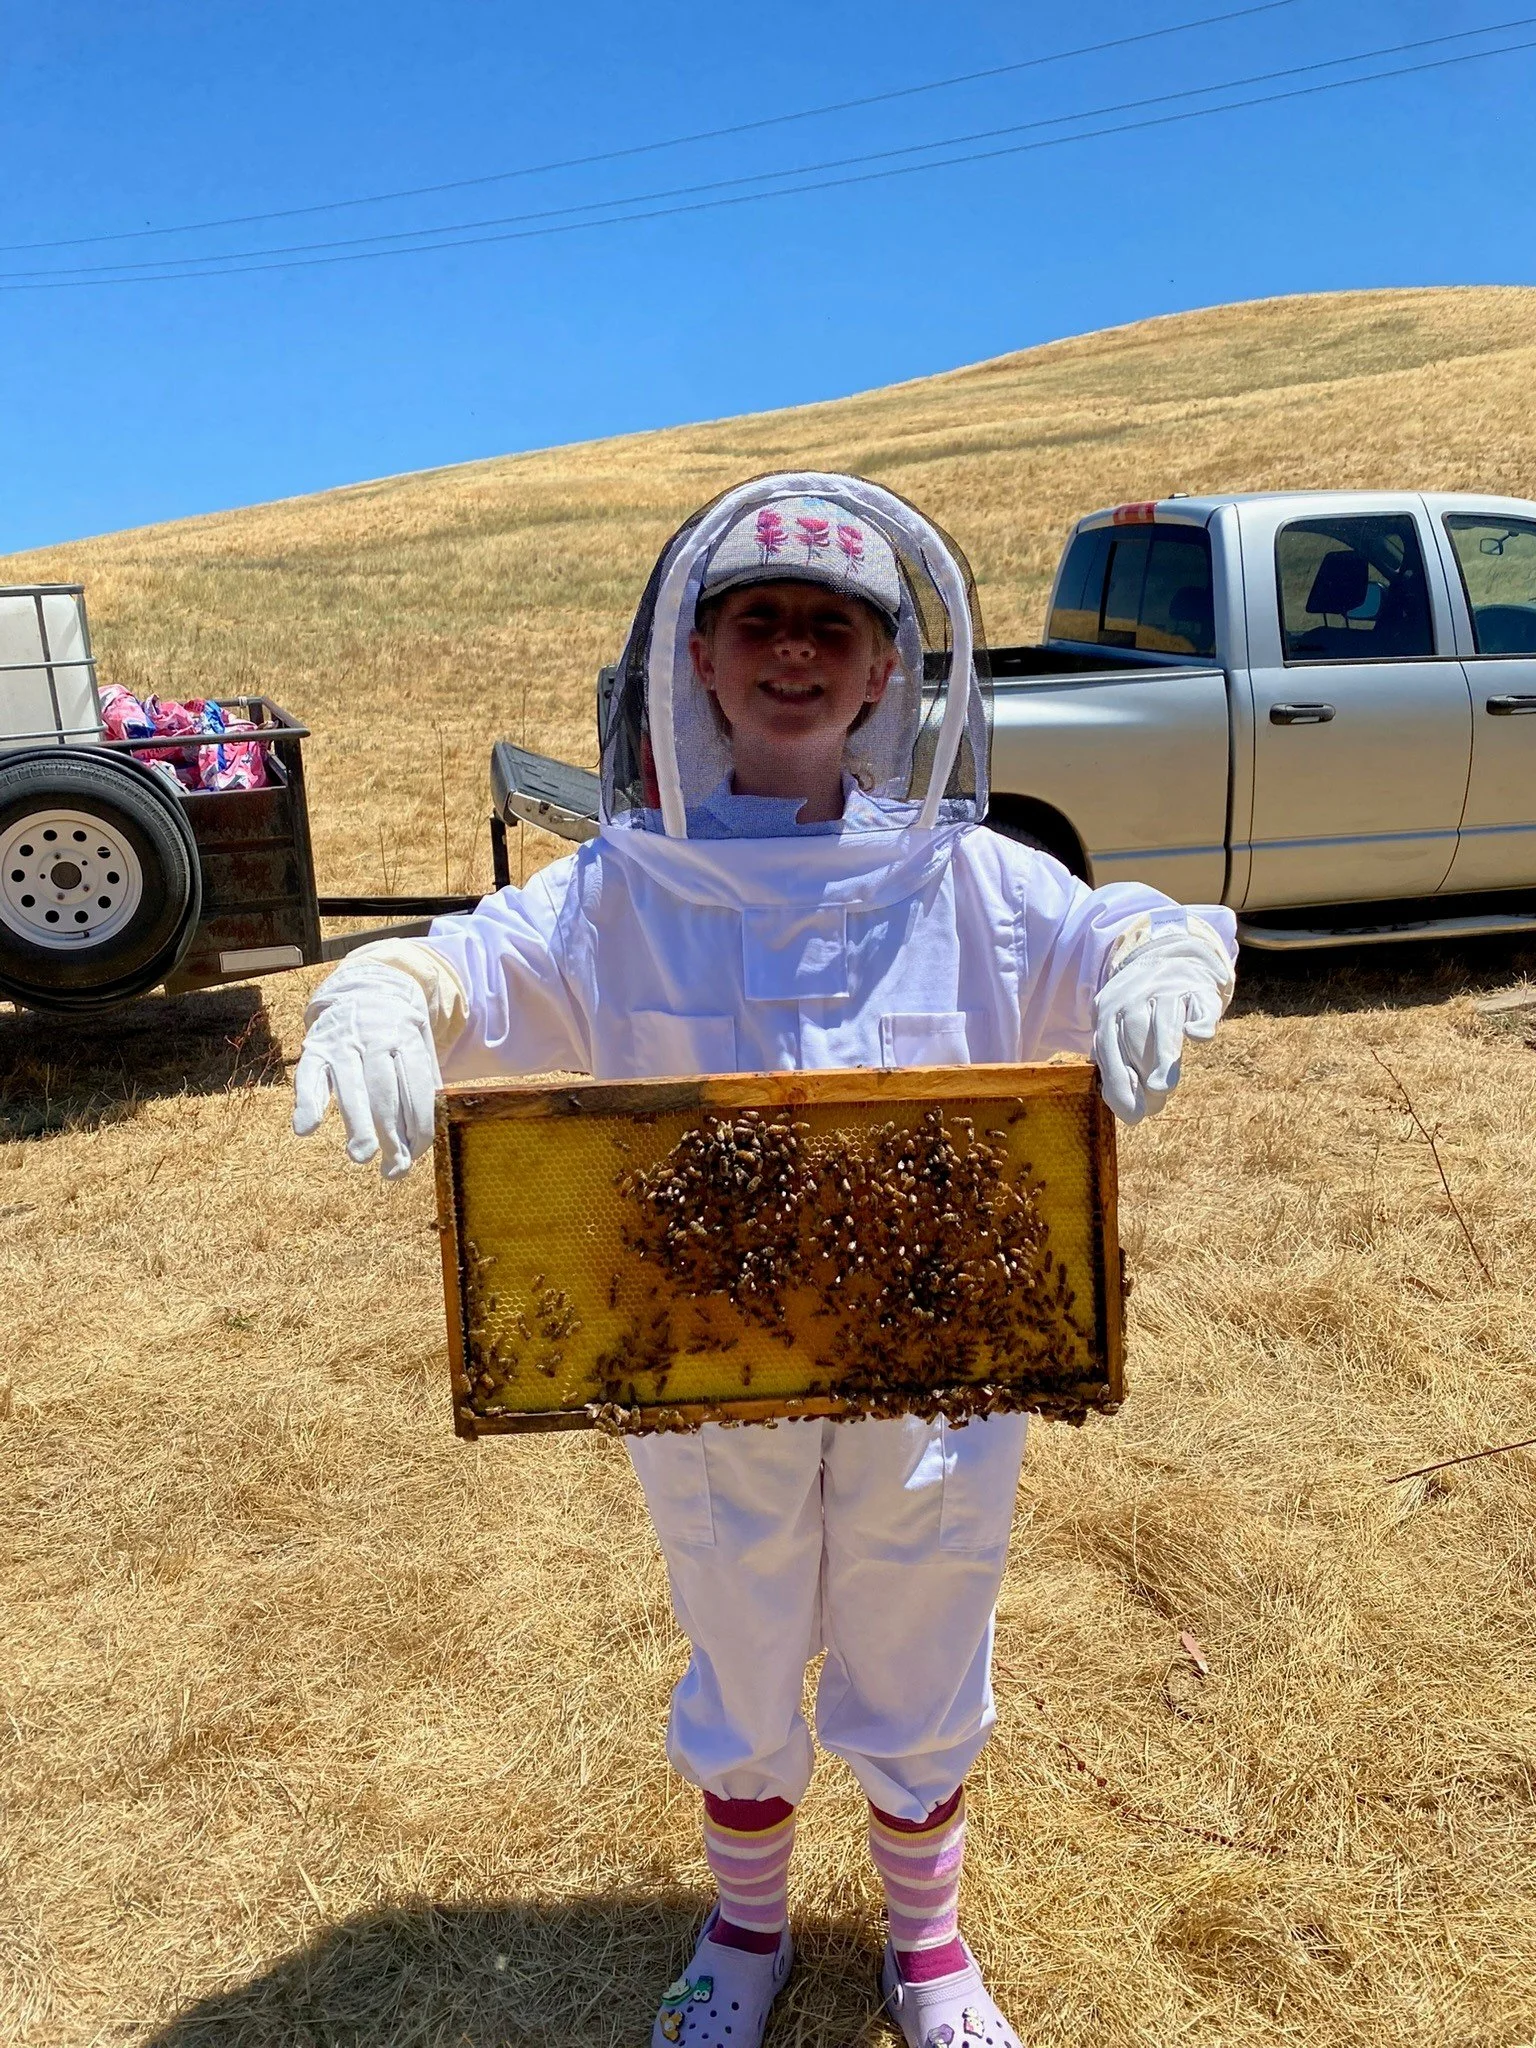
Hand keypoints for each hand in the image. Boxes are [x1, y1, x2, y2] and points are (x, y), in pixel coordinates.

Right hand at [292, 958, 440, 1178]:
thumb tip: (420, 1137)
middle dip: (391, 1132)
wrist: (367, 986)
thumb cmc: (399, 1031)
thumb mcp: (422, 1043)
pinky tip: (306, 1129)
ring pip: (350, 1086)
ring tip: (362, 1156)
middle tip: (394, 1168)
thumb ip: (424, 1081)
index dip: (419, 1123)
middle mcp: (374, 1038)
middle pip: (384, 1090)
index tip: (417, 1154)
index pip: (417, 1086)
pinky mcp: (315, 1047)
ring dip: (355, 1124)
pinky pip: (309, 1076)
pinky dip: (307, 1102)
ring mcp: (342, 1042)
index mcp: (407, 1037)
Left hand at [1093, 923, 1232, 1124]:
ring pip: (1164, 1021)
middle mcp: (1134, 997)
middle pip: (1135, 1034)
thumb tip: (1130, 1111)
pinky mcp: (1197, 989)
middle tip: (1154, 1101)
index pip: (1108, 1048)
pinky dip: (1200, 1020)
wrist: (1169, 960)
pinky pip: (1199, 1006)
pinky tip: (1197, 1037)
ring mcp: (1166, 990)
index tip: (1133, 1115)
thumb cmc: (1139, 1012)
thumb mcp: (1118, 1030)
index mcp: (1108, 1011)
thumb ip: (1119, 1065)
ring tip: (1164, 1086)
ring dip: (1164, 1054)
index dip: (1119, 1083)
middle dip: (1142, 1071)